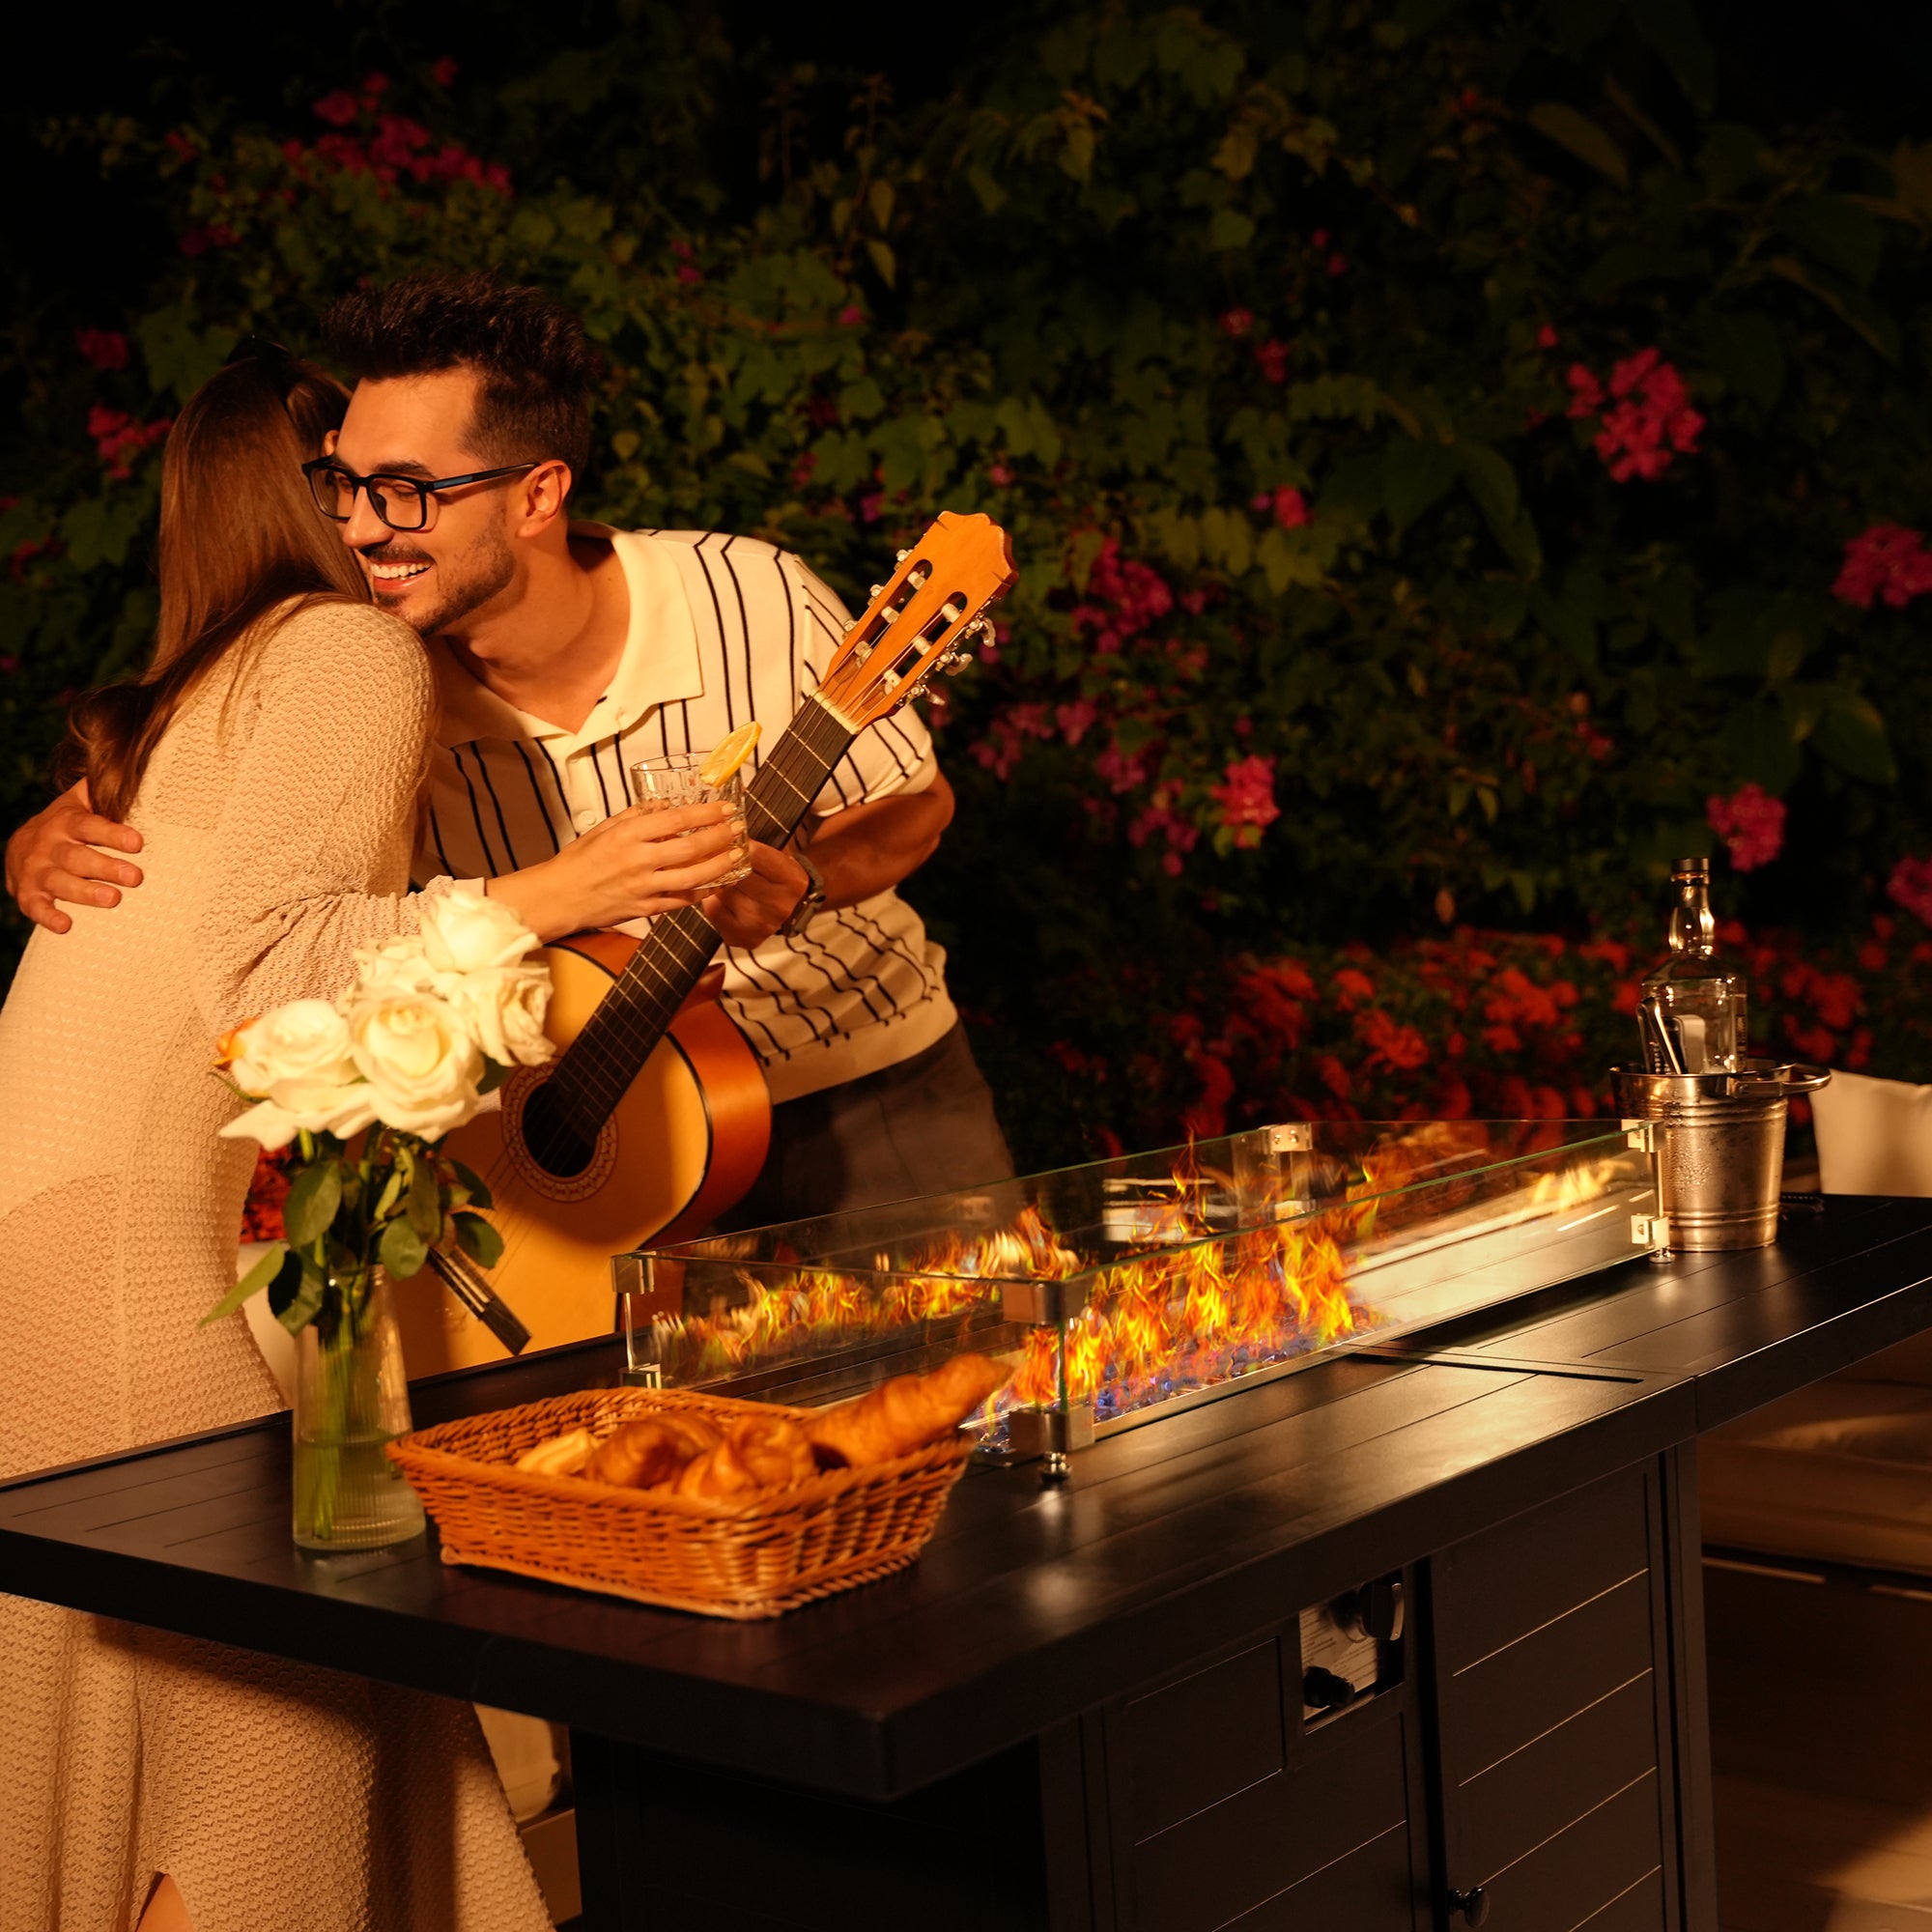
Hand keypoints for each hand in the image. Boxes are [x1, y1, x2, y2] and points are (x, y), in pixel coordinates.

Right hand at [5, 780, 144, 933]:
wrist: (22, 846)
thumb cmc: (68, 824)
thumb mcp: (80, 802)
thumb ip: (101, 789)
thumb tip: (136, 764)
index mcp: (67, 822)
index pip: (90, 825)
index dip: (112, 834)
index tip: (137, 842)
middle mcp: (51, 846)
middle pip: (77, 857)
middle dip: (105, 867)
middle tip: (135, 877)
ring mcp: (37, 870)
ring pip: (59, 881)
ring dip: (84, 892)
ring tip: (112, 900)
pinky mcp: (27, 893)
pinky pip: (35, 906)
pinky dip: (48, 916)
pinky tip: (66, 925)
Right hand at [486, 802, 744, 940]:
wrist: (559, 896)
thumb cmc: (580, 859)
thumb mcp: (604, 828)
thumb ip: (637, 815)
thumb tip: (666, 804)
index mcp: (628, 835)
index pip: (677, 820)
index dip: (706, 814)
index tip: (726, 809)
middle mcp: (638, 860)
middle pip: (691, 848)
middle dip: (720, 838)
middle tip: (738, 830)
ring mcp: (643, 887)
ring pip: (692, 877)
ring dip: (719, 866)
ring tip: (737, 856)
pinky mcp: (645, 909)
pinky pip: (681, 901)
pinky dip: (702, 892)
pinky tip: (717, 884)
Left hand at [701, 842, 807, 947]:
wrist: (790, 910)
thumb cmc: (777, 876)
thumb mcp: (777, 857)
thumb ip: (754, 848)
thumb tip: (719, 832)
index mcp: (793, 882)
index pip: (756, 856)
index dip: (738, 844)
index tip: (727, 836)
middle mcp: (780, 906)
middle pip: (738, 876)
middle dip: (723, 862)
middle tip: (712, 852)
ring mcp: (761, 925)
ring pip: (723, 893)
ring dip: (715, 881)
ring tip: (713, 873)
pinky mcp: (743, 938)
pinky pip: (714, 911)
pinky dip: (712, 899)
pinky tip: (718, 894)